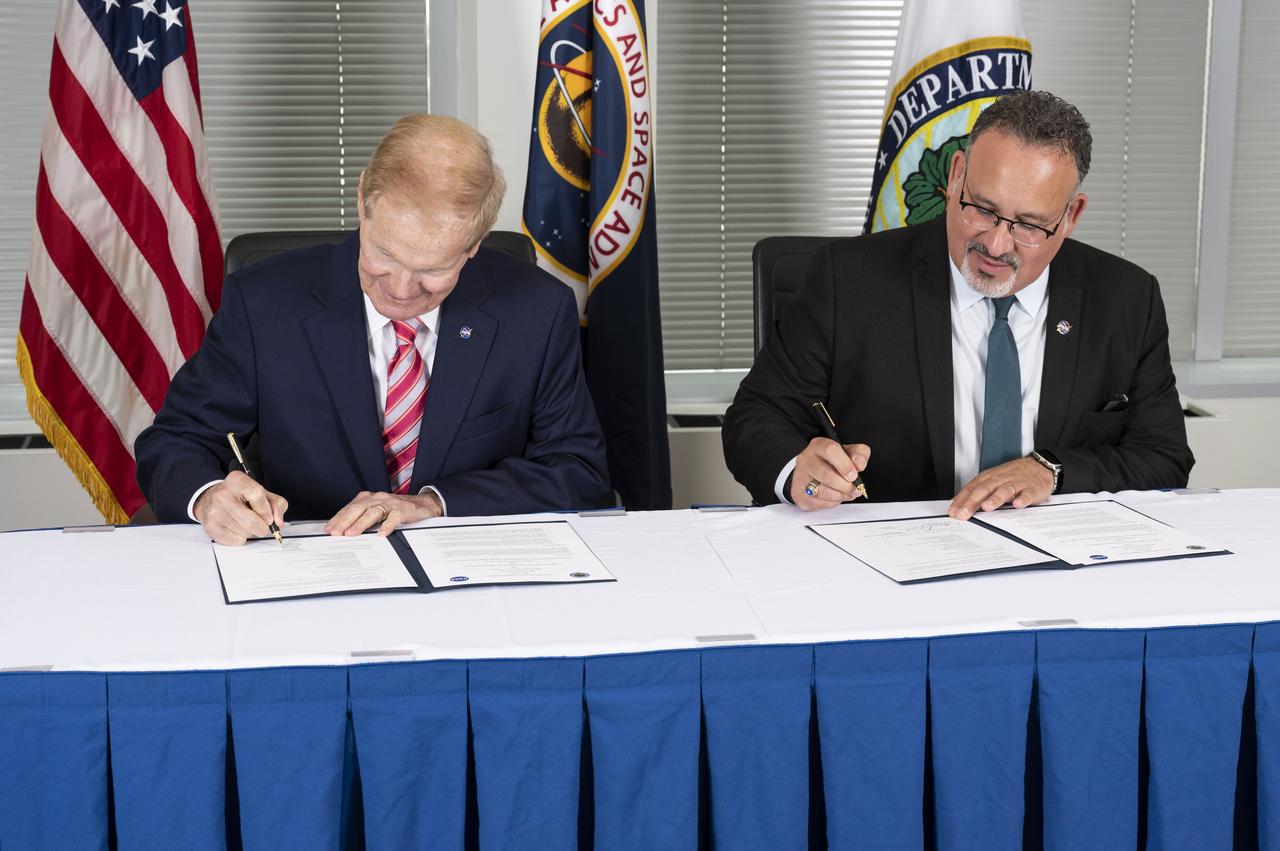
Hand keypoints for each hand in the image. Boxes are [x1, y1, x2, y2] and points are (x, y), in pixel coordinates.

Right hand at [193, 470, 287, 545]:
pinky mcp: (211, 527)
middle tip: (262, 524)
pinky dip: (241, 538)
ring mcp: (215, 512)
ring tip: (245, 522)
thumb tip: (278, 522)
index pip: (257, 495)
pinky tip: (236, 527)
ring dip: (252, 532)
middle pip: (251, 521)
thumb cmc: (240, 497)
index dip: (267, 510)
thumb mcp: (262, 493)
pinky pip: (236, 541)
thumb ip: (277, 504)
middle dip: (262, 527)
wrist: (212, 500)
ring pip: (245, 533)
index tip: (269, 518)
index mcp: (237, 481)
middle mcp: (223, 495)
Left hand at [324, 490, 443, 536]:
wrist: (423, 504)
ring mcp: (390, 503)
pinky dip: (387, 526)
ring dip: (360, 524)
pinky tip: (381, 534)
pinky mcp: (403, 509)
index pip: (350, 508)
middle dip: (345, 521)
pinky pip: (394, 518)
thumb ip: (363, 518)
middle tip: (335, 533)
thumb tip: (344, 531)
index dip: (338, 518)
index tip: (328, 529)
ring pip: (372, 512)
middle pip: (358, 509)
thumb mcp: (377, 511)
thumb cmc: (397, 509)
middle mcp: (377, 498)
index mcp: (369, 498)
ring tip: (351, 534)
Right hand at [789, 437, 869, 510]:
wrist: (811, 472)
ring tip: (848, 494)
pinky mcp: (799, 494)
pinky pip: (818, 503)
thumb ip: (859, 454)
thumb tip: (859, 464)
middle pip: (825, 474)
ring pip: (822, 491)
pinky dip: (832, 502)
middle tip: (856, 489)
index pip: (830, 450)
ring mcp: (801, 477)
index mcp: (819, 446)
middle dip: (845, 485)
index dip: (845, 464)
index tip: (854, 475)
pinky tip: (836, 497)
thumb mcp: (848, 452)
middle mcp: (806, 460)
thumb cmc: (831, 462)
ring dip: (840, 495)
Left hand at [949, 457, 1053, 519]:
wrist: (1039, 467)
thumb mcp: (993, 482)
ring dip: (995, 498)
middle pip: (984, 490)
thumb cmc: (1013, 476)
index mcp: (989, 478)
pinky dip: (1023, 499)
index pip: (971, 489)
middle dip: (972, 502)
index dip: (961, 500)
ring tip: (987, 507)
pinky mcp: (1031, 488)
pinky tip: (1018, 504)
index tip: (953, 512)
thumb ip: (978, 493)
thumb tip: (960, 506)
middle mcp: (1000, 479)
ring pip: (1004, 490)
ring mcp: (1016, 483)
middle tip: (964, 514)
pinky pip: (1027, 494)